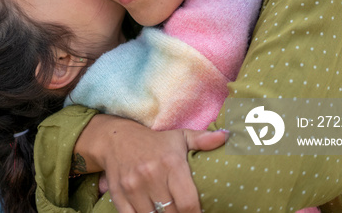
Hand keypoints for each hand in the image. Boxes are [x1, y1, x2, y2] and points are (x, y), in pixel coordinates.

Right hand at [79, 115, 225, 212]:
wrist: (116, 138)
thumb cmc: (154, 141)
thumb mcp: (179, 137)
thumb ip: (202, 140)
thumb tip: (225, 137)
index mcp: (171, 163)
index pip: (188, 204)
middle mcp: (151, 175)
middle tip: (181, 210)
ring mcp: (133, 186)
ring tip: (167, 210)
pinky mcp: (119, 194)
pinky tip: (151, 212)